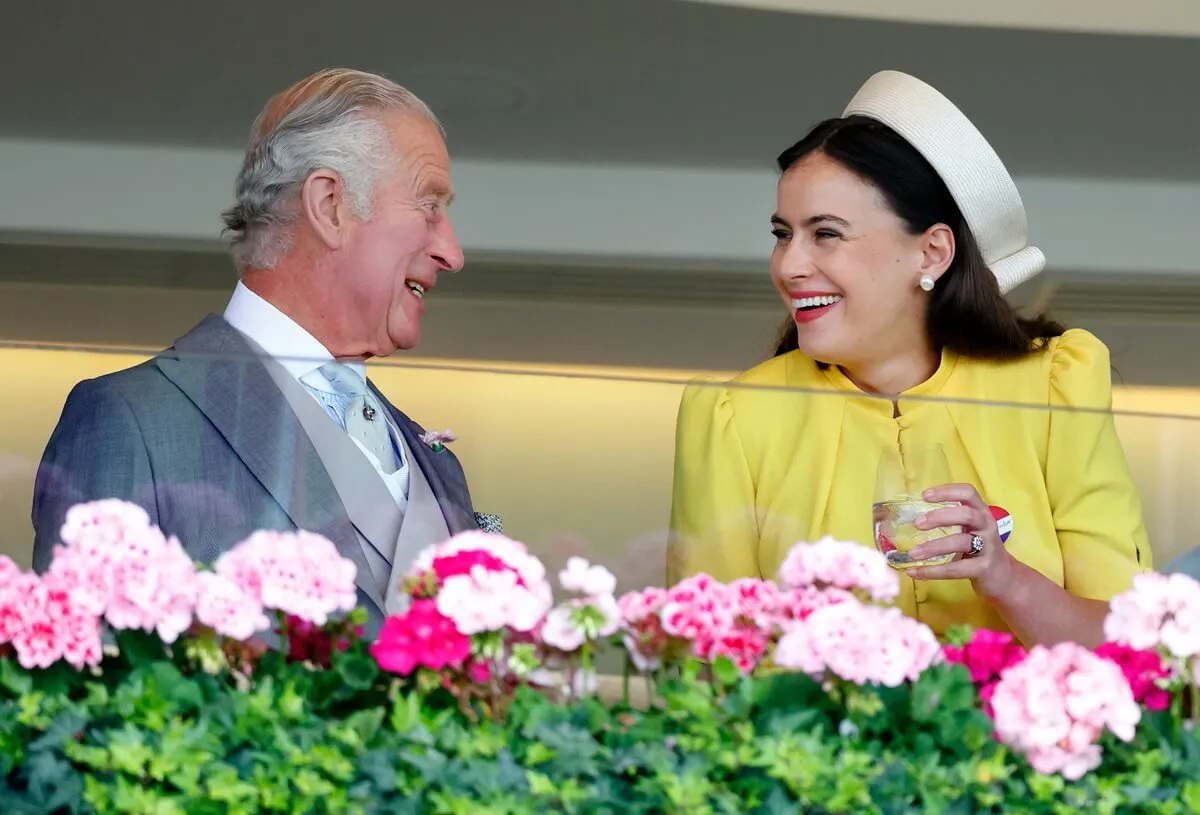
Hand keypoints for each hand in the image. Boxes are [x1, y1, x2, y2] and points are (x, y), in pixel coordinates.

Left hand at [905, 483, 1014, 600]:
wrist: (1005, 579)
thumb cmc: (980, 550)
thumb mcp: (970, 530)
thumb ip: (950, 521)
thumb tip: (912, 517)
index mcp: (981, 512)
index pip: (968, 493)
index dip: (947, 491)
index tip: (925, 495)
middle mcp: (986, 526)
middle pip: (966, 515)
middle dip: (940, 517)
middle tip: (917, 523)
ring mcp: (988, 548)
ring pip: (960, 542)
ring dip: (933, 547)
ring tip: (912, 553)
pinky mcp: (984, 569)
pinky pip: (956, 569)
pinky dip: (933, 571)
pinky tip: (915, 572)